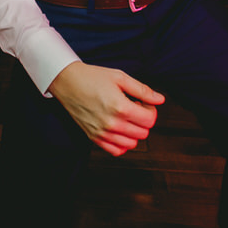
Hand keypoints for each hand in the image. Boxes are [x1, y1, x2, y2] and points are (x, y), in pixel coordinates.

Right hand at [48, 62, 164, 155]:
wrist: (67, 82)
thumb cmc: (92, 77)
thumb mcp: (120, 77)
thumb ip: (142, 90)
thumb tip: (160, 99)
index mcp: (121, 107)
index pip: (150, 120)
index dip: (151, 110)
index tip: (143, 103)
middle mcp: (112, 124)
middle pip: (143, 133)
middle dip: (143, 121)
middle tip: (134, 108)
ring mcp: (102, 133)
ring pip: (131, 144)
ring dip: (134, 132)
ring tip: (125, 118)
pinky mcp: (94, 137)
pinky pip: (116, 151)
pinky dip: (122, 144)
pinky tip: (119, 130)